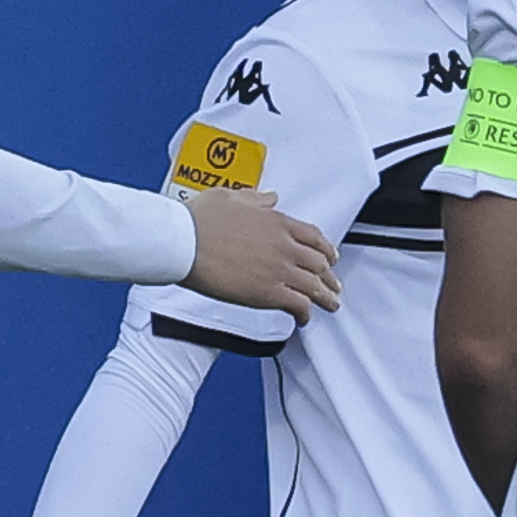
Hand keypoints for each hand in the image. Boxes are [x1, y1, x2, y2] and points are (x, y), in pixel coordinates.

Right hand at [178, 189, 339, 317]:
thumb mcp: (231, 197)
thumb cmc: (199, 220)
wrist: (184, 242)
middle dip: (329, 276)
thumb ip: (255, 199)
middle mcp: (284, 245)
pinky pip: (298, 305)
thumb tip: (270, 197)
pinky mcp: (268, 292)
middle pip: (319, 263)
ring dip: (326, 297)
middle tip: (333, 284)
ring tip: (330, 305)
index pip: (314, 237)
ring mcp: (278, 269)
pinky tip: (303, 319)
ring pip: (315, 286)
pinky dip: (305, 314)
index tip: (329, 256)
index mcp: (276, 221)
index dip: (327, 249)